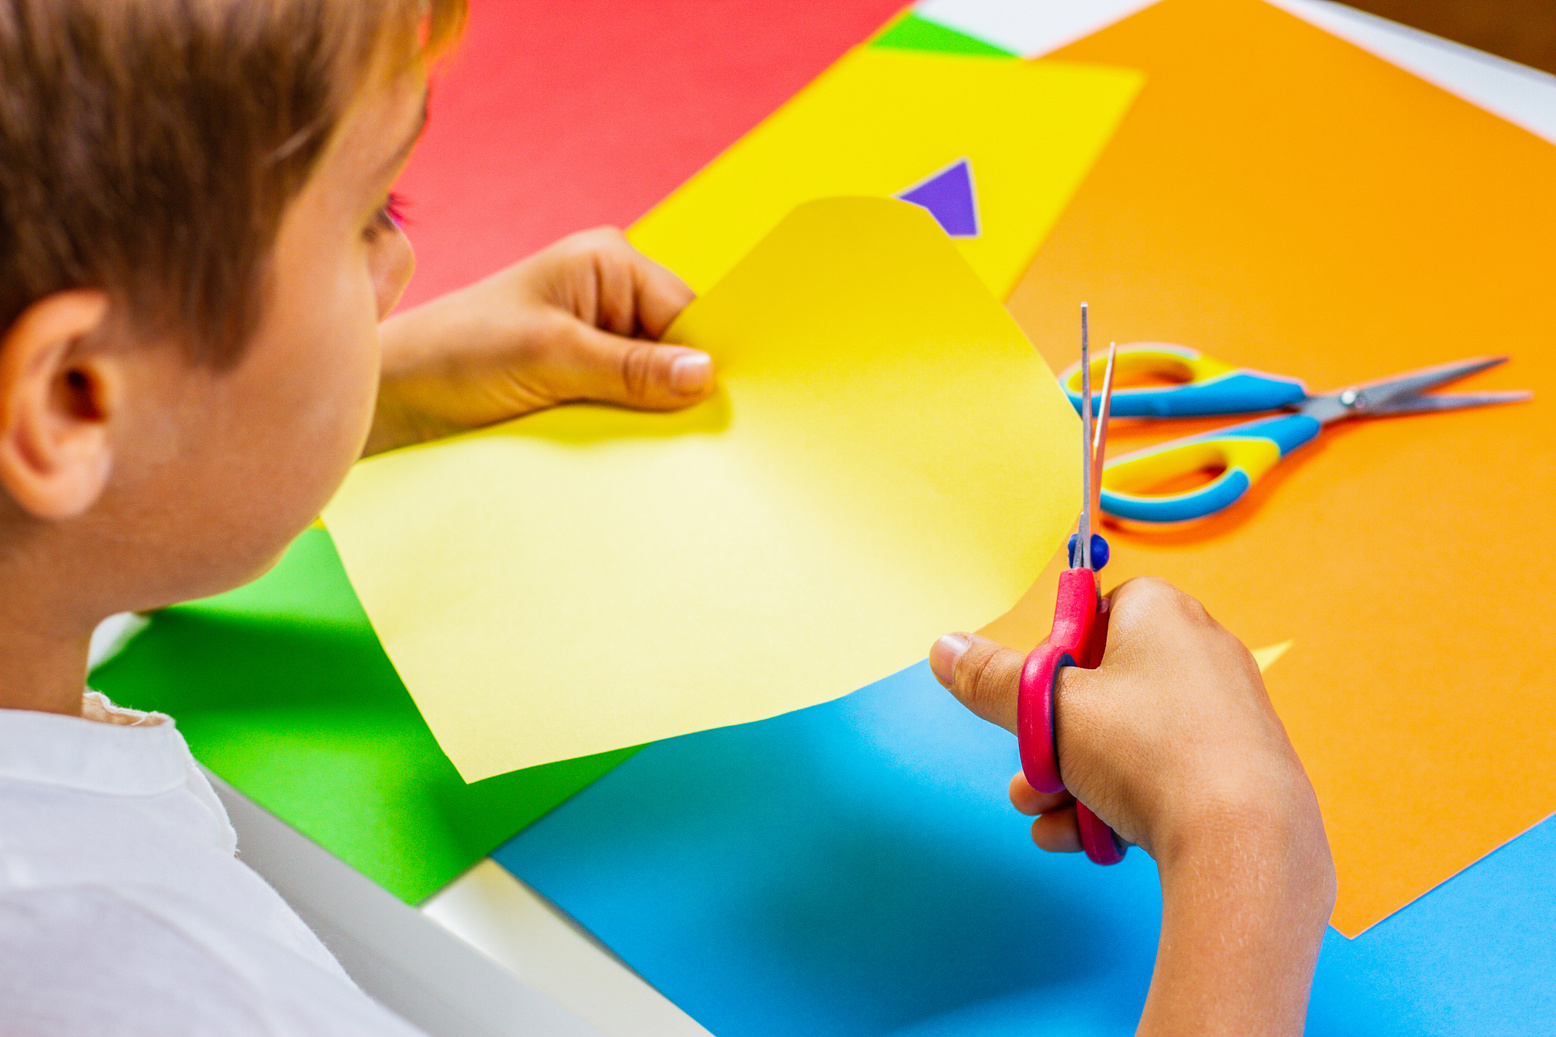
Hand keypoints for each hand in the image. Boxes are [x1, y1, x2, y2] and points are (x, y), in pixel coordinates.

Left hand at [367, 227, 713, 454]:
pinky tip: (627, 449)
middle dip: (680, 392)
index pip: (688, 313)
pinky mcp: (584, 377)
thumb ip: (628, 368)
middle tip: (685, 438)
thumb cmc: (455, 355)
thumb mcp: (548, 357)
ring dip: (653, 416)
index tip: (721, 410)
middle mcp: (611, 292)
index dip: (706, 361)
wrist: (392, 395)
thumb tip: (705, 375)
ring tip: (645, 445)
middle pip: (679, 348)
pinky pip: (631, 404)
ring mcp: (599, 337)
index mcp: (610, 261)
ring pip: (658, 382)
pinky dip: (631, 428)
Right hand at [930, 577, 1334, 1036]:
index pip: (1090, 612)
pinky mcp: (1232, 770)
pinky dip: (1115, 802)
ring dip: (1070, 781)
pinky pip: (1158, 775)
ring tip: (1048, 816)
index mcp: (1161, 612)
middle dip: (1050, 740)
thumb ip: (990, 679)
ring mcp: (1221, 714)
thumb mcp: (1050, 710)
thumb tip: (944, 648)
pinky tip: (1082, 837)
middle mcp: (1199, 651)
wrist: (1243, 842)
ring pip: (1121, 740)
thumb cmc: (1151, 752)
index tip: (1031, 699)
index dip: (1050, 658)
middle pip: (1098, 686)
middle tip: (1031, 776)